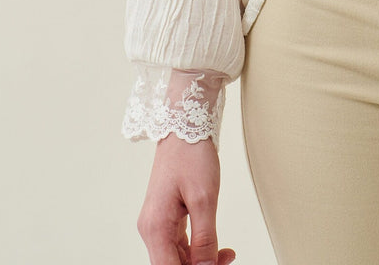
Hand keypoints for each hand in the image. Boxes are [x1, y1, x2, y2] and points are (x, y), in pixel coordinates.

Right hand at [137, 135, 236, 264]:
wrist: (184, 126)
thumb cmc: (191, 156)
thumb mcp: (205, 198)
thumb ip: (205, 238)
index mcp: (155, 227)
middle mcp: (151, 229)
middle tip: (227, 261)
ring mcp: (157, 224)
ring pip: (177, 257)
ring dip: (201, 260)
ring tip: (227, 255)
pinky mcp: (165, 217)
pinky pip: (180, 244)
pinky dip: (197, 248)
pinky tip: (216, 247)